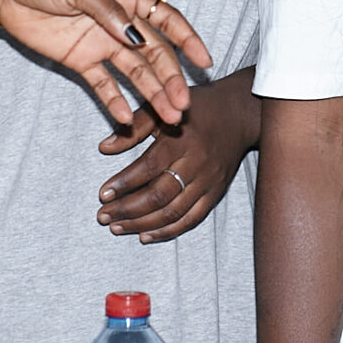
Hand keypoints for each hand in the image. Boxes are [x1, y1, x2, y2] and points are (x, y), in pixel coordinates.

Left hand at [0, 0, 212, 128]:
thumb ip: (108, 12)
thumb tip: (136, 38)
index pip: (166, 18)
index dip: (187, 39)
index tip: (204, 61)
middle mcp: (120, 22)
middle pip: (154, 53)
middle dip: (171, 79)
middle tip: (183, 104)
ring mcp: (101, 43)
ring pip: (134, 73)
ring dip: (151, 94)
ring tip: (167, 118)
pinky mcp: (80, 60)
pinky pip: (103, 84)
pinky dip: (114, 101)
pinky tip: (125, 120)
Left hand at [97, 70, 259, 242]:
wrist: (240, 113)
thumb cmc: (196, 108)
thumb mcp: (164, 107)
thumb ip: (134, 127)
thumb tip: (104, 148)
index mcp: (181, 140)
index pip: (149, 167)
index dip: (124, 184)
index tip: (102, 195)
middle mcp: (196, 163)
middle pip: (159, 195)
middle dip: (128, 210)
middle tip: (103, 217)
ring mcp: (208, 181)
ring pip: (173, 212)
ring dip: (142, 225)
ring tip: (117, 227)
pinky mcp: (216, 193)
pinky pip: (192, 219)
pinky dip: (168, 231)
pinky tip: (146, 235)